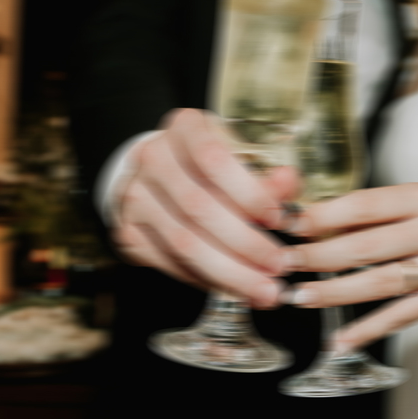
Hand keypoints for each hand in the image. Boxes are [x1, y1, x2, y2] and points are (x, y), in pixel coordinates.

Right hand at [110, 108, 298, 308]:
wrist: (161, 176)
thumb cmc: (211, 165)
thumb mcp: (242, 157)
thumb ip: (266, 174)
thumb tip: (288, 182)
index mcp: (184, 128)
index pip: (213, 158)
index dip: (248, 192)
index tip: (279, 219)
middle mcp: (152, 158)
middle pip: (198, 207)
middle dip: (245, 243)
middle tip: (279, 266)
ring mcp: (135, 197)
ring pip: (183, 242)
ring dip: (229, 272)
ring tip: (264, 290)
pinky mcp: (128, 232)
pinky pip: (170, 263)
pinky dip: (206, 280)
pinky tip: (235, 288)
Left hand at [282, 183, 417, 351]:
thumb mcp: (406, 200)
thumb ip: (363, 211)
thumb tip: (306, 219)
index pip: (366, 206)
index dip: (324, 216)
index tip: (291, 225)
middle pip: (370, 247)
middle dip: (321, 256)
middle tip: (285, 263)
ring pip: (382, 283)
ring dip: (336, 293)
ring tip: (301, 297)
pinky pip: (401, 317)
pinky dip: (368, 330)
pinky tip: (339, 339)